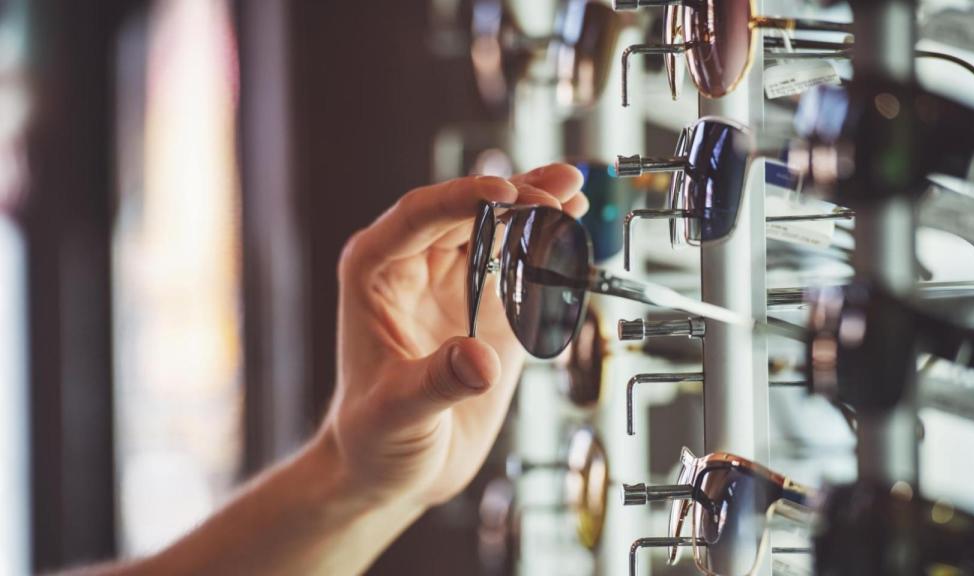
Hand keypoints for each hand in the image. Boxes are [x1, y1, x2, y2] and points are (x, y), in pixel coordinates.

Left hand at [323, 164, 587, 507]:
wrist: (394, 468)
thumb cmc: (373, 438)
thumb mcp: (397, 414)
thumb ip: (437, 384)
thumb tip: (479, 361)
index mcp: (375, 273)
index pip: (419, 215)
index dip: (464, 197)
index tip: (507, 192)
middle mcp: (413, 267)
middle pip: (466, 212)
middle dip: (514, 196)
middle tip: (559, 194)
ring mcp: (453, 283)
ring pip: (496, 227)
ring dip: (534, 206)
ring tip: (574, 189)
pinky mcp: (486, 307)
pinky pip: (518, 263)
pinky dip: (546, 244)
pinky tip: (573, 226)